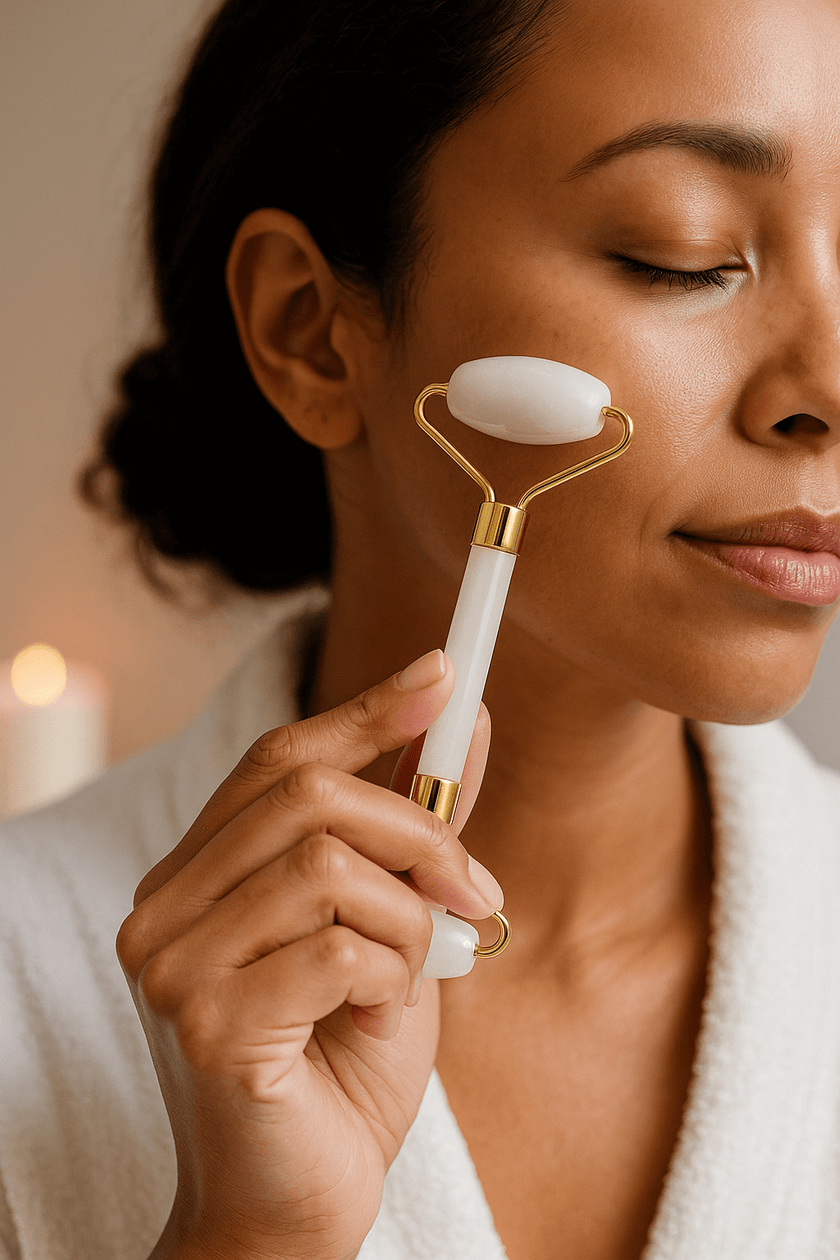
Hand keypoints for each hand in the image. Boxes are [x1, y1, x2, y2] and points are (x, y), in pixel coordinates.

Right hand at [117, 650, 499, 1259]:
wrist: (305, 1203)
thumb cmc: (346, 1063)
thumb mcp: (396, 926)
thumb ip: (416, 828)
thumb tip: (460, 720)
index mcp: (198, 875)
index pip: (277, 760)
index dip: (365, 710)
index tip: (444, 673)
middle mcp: (164, 908)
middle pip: (306, 799)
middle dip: (421, 834)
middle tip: (476, 891)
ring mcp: (174, 966)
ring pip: (328, 867)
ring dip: (409, 922)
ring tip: (413, 976)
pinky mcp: (208, 1025)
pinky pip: (339, 948)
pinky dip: (392, 976)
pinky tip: (375, 1017)